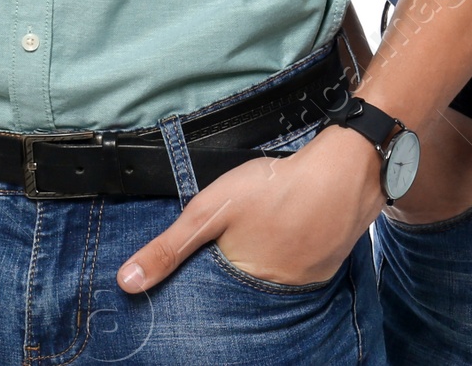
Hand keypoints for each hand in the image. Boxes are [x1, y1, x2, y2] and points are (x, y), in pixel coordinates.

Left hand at [118, 121, 382, 291]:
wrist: (345, 170)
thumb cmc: (276, 188)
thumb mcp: (211, 210)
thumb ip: (170, 247)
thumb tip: (126, 283)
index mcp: (243, 287)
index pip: (211, 303)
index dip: (200, 290)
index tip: (195, 276)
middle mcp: (275, 296)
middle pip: (242, 294)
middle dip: (232, 279)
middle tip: (232, 248)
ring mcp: (304, 283)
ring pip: (272, 283)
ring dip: (263, 266)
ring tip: (258, 241)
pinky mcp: (325, 266)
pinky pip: (298, 271)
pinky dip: (288, 258)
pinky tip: (286, 235)